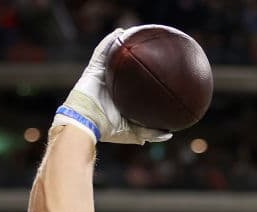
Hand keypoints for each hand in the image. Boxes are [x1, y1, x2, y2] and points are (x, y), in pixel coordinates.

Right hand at [53, 29, 172, 144]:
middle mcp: (110, 85)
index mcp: (118, 97)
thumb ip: (151, 132)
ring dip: (120, 44)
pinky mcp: (92, 70)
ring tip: (133, 33)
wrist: (87, 124)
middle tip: (146, 48)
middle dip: (131, 57)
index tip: (155, 70)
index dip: (141, 76)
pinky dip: (109, 42)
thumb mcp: (134, 132)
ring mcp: (101, 76)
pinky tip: (119, 33)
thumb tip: (170, 134)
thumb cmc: (107, 130)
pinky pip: (101, 53)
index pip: (131, 84)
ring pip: (112, 57)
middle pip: (122, 68)